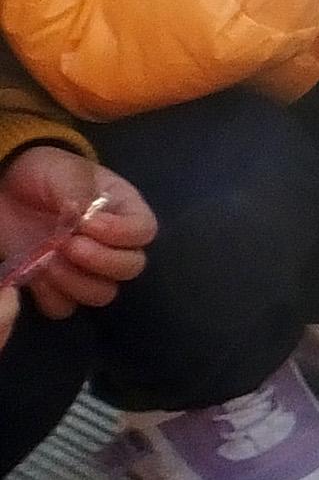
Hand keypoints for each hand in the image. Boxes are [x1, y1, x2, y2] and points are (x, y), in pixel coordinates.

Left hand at [0, 149, 151, 318]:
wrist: (8, 185)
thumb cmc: (46, 173)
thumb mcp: (65, 173)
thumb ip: (78, 193)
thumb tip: (81, 218)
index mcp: (124, 210)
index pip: (144, 232)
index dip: (121, 234)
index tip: (87, 223)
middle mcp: (112, 243)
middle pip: (130, 268)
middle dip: (100, 261)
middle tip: (67, 245)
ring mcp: (84, 267)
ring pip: (101, 293)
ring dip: (75, 282)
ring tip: (49, 260)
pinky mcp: (54, 284)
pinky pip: (64, 307)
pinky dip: (51, 295)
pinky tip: (38, 274)